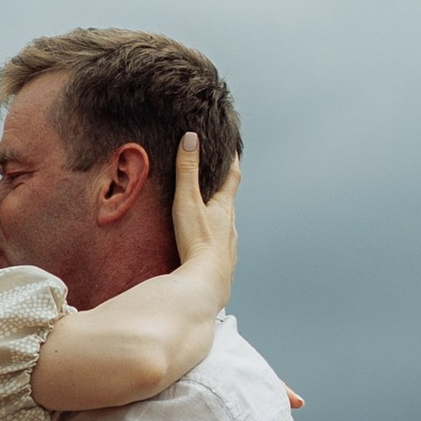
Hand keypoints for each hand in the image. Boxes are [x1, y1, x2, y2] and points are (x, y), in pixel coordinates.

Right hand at [169, 131, 239, 299]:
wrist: (207, 283)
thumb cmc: (198, 241)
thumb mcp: (188, 202)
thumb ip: (187, 171)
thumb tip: (191, 137)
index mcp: (224, 207)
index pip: (232, 176)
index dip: (232, 160)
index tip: (233, 146)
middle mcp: (230, 225)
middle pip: (229, 201)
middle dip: (223, 188)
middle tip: (217, 177)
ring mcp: (228, 245)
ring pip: (224, 225)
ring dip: (217, 216)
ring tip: (206, 212)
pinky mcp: (221, 263)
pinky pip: (219, 246)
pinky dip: (213, 239)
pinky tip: (204, 246)